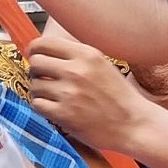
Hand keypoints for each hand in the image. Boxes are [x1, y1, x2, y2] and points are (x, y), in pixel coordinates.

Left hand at [26, 21, 155, 153]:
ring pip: (34, 85)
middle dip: (35, 70)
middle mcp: (76, 70)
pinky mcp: (64, 114)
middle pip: (35, 62)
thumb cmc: (119, 96)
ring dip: (39, 90)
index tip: (33, 55)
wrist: (134, 124)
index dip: (34, 50)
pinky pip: (37, 104)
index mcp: (86, 54)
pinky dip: (41, 106)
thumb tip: (45, 51)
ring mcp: (69, 93)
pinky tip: (52, 108)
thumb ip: (76, 56)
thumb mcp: (102, 65)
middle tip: (42, 78)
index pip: (44, 43)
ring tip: (51, 96)